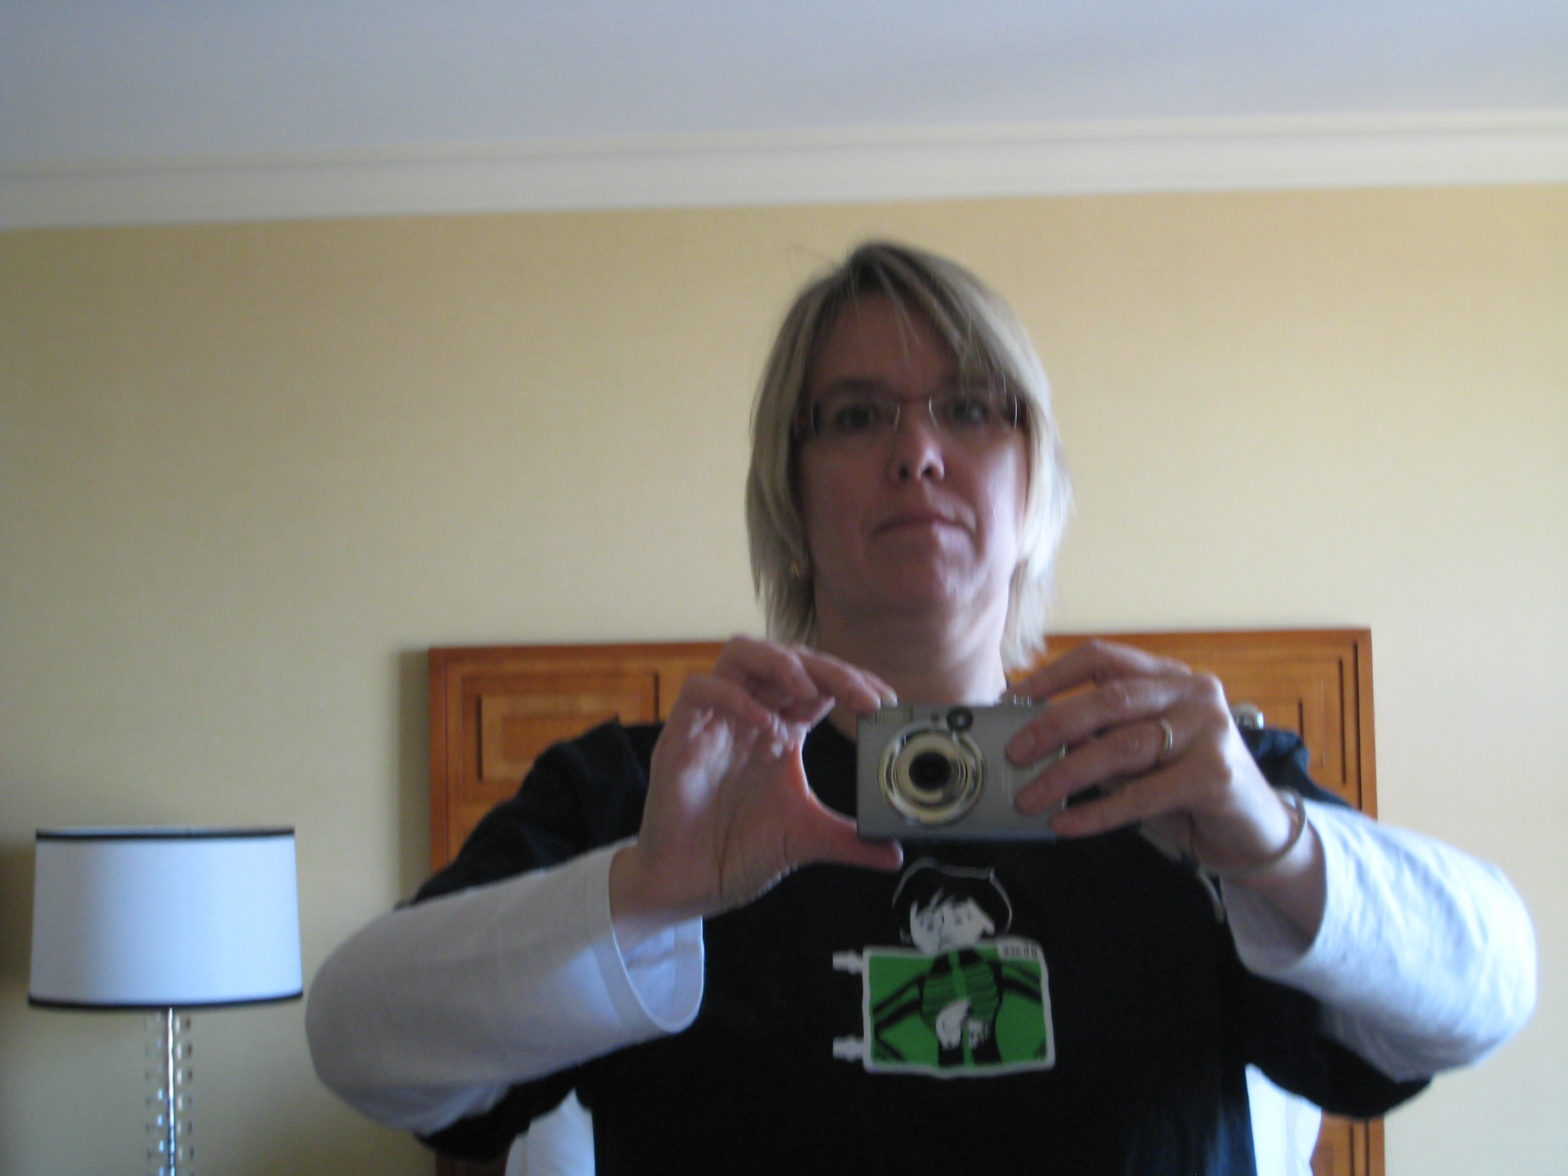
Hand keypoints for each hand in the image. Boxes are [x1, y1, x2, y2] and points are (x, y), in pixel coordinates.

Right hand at [611, 637, 903, 941]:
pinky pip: (701, 690)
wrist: (688, 883)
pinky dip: (736, 698)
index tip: (885, 701)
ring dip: (780, 663)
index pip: (817, 681)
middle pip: (787, 658)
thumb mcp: (807, 838)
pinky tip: (767, 728)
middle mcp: (748, 715)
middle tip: (863, 697)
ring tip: (810, 690)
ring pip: (740, 653)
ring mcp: (714, 720)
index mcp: (779, 728)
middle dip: (829, 669)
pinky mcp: (681, 735)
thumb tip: (895, 852)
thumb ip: (851, 842)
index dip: (851, 680)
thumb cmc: (737, 850)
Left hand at [1004, 640, 1303, 876]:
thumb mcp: (1142, 754)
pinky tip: (1065, 823)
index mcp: (1168, 677)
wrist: (1255, 831)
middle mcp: (1192, 693)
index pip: (1103, 658)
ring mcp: (1209, 731)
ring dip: (1066, 773)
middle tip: (1014, 752)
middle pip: (1110, 699)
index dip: (1053, 675)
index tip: (1011, 697)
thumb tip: (1033, 741)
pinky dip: (1097, 811)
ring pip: (1124, 746)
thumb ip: (1102, 738)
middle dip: (1053, 725)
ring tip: (1029, 797)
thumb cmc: (1187, 786)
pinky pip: (1142, 794)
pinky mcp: (1216, 775)